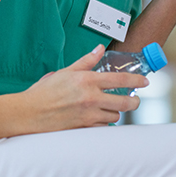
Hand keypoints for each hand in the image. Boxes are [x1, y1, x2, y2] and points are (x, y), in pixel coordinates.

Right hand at [0, 46, 146, 138]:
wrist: (29, 113)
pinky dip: (105, 123)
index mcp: (87, 81)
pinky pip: (103, 127)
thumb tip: (99, 49)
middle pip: (124, 102)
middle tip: (135, 100)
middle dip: (134, 101)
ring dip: (116, 112)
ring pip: (115, 116)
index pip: (120, 80)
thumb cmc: (45, 91)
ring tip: (111, 107)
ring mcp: (88, 115)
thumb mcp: (65, 71)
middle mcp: (91, 98)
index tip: (146, 82)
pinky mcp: (84, 127)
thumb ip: (85, 61)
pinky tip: (100, 118)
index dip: (137, 81)